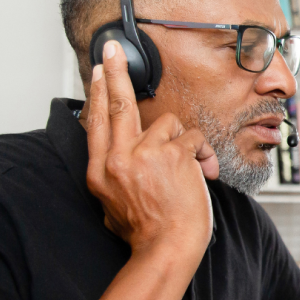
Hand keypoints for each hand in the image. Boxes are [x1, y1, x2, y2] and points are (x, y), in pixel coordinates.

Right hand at [85, 41, 218, 257]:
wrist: (167, 249)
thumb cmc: (147, 233)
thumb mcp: (113, 206)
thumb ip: (116, 177)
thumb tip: (123, 157)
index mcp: (100, 172)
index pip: (96, 123)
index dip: (98, 94)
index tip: (99, 72)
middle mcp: (119, 159)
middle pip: (117, 105)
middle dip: (115, 73)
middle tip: (114, 50)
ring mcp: (145, 155)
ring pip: (168, 124)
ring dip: (183, 141)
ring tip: (188, 167)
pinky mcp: (174, 155)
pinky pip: (193, 137)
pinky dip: (202, 152)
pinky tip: (203, 170)